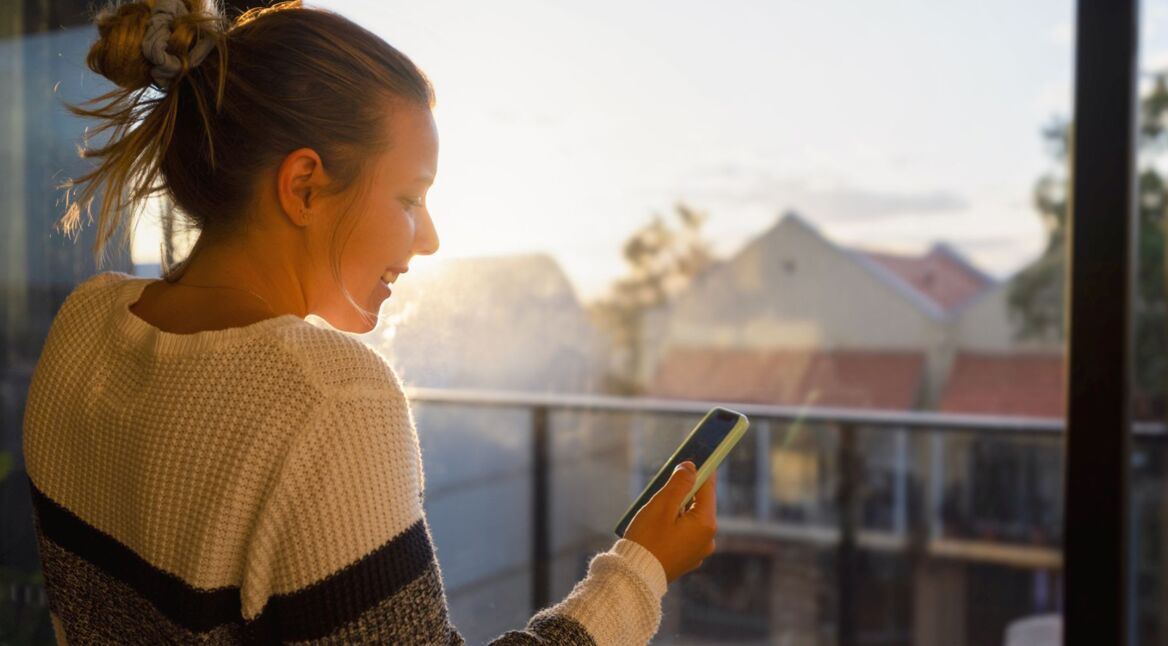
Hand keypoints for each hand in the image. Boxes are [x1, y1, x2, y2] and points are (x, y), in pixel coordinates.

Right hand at [623, 461, 716, 583]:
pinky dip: (675, 525)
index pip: (707, 487)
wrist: (634, 578)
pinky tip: (658, 526)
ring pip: (691, 519)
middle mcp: (708, 538)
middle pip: (699, 503)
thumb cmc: (647, 540)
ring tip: (656, 508)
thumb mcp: (662, 505)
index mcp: (706, 523)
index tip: (695, 455)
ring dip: (678, 509)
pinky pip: (685, 534)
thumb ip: (679, 483)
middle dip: (684, 491)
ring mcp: (699, 551)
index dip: (700, 469)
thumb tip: (691, 467)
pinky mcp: (687, 559)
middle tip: (666, 482)